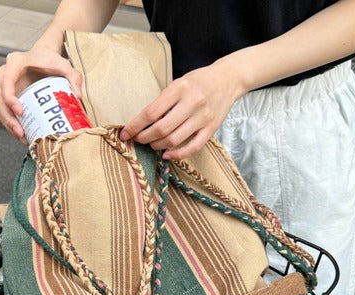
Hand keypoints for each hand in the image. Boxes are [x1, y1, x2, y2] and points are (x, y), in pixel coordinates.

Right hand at [0, 47, 82, 143]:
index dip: (9, 98)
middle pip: (0, 99)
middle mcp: (6, 74)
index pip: (6, 81)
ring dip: (10, 126)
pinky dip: (13, 126)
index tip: (20, 112)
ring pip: (2, 109)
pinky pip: (7, 113)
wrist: (45, 58)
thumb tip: (78, 96)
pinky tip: (24, 137)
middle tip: (21, 133)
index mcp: (15, 62)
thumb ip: (74, 76)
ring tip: (23, 138)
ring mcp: (5, 87)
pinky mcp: (9, 98)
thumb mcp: (64, 65)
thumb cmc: (52, 61)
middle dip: (9, 118)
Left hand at [119, 62, 242, 158]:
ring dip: (157, 146)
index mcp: (180, 88)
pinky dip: (177, 154)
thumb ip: (163, 101)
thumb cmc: (198, 81)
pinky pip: (192, 147)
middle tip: (138, 139)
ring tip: (152, 144)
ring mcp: (203, 118)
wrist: (228, 79)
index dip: (135, 126)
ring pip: (173, 140)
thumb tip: (141, 122)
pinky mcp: (211, 129)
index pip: (151, 112)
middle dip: (144, 138)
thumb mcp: (178, 83)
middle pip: (161, 129)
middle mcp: (192, 103)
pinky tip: (167, 155)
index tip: (125, 133)